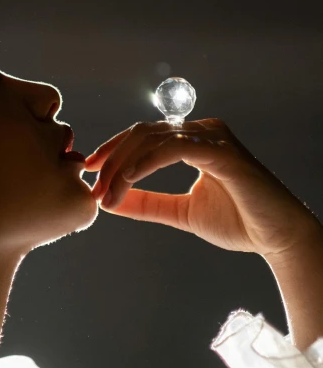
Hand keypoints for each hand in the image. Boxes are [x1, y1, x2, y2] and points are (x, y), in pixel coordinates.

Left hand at [85, 119, 320, 257]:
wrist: (276, 237)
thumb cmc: (237, 221)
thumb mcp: (181, 211)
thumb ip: (149, 203)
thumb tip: (112, 201)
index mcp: (193, 139)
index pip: (143, 135)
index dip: (113, 151)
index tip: (90, 172)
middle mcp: (202, 130)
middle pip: (142, 133)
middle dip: (112, 159)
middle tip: (94, 186)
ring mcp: (213, 137)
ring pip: (152, 138)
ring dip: (123, 165)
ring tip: (108, 191)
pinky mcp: (221, 152)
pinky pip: (173, 147)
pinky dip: (146, 162)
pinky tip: (129, 180)